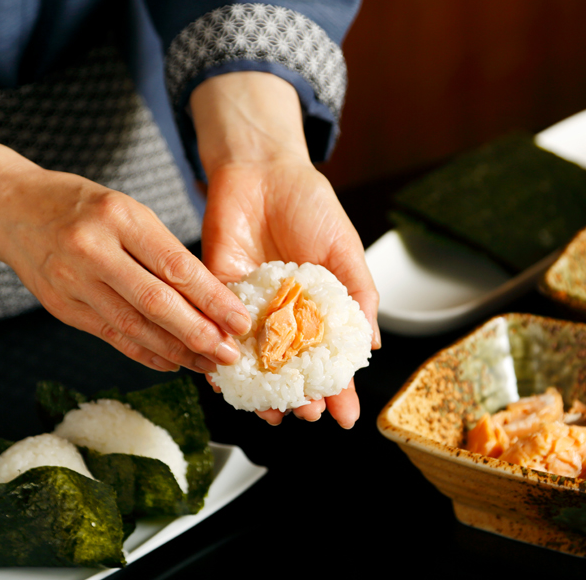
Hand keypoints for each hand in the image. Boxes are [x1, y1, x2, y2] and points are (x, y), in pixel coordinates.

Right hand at [0, 110, 250, 371]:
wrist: (10, 207)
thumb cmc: (80, 205)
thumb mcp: (126, 209)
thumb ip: (162, 249)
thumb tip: (211, 297)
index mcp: (119, 216)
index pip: (175, 266)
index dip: (212, 299)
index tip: (240, 320)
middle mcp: (94, 250)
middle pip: (156, 303)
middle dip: (199, 334)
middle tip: (230, 353)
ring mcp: (73, 281)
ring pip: (134, 326)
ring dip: (176, 351)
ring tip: (208, 364)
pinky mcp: (62, 307)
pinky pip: (111, 336)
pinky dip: (145, 354)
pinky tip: (172, 363)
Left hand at [191, 72, 380, 427]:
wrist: (261, 168)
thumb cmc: (309, 204)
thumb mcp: (345, 250)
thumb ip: (357, 296)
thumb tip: (369, 345)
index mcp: (316, 307)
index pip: (329, 357)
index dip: (339, 388)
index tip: (345, 416)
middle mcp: (284, 314)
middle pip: (291, 368)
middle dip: (300, 395)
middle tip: (307, 414)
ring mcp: (251, 307)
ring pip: (255, 360)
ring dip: (262, 389)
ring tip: (274, 411)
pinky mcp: (218, 292)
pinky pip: (216, 331)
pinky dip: (220, 357)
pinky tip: (228, 380)